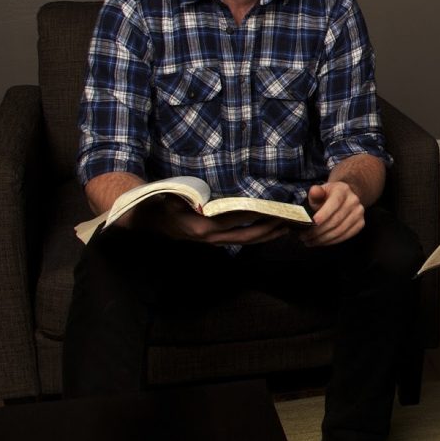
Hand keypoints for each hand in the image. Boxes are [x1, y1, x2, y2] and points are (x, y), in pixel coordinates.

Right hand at [149, 198, 289, 245]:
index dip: (255, 215)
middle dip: (269, 229)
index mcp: (203, 227)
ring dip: (267, 235)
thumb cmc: (163, 204)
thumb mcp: (172, 198)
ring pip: (246, 241)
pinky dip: (257, 235)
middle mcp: (212, 238)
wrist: (151, 219)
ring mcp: (215, 241)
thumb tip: (200, 201)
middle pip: (247, 236)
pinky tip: (270, 230)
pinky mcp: (216, 240)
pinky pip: (241, 239)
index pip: (236, 220)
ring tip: (286, 227)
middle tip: (288, 221)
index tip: (273, 209)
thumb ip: (186, 198)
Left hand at [301, 181, 365, 245]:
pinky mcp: (361, 223)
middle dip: (318, 231)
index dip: (323, 214)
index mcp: (342, 190)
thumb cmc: (329, 196)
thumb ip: (315, 193)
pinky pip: (346, 236)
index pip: (334, 203)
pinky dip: (332, 241)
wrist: (346, 197)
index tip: (312, 223)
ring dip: (323, 239)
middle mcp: (353, 201)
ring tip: (310, 241)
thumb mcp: (320, 191)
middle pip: (336, 220)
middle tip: (305, 237)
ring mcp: (359, 213)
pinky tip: (321, 242)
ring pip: (340, 230)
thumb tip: (314, 191)